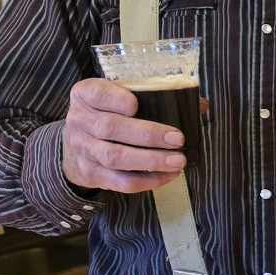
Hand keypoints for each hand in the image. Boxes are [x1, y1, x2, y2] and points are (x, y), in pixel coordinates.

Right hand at [61, 79, 185, 193]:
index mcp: (85, 95)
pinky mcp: (92, 174)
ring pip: (115, 158)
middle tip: (177, 139)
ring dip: (150, 161)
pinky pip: (120, 182)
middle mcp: (79, 121)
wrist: (75, 145)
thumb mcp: (117, 97)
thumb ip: (152, 96)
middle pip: (110, 128)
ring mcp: (83, 150)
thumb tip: (200, 104)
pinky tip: (168, 175)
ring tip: (178, 161)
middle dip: (147, 135)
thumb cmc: (107, 114)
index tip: (135, 104)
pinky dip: (147, 181)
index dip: (115, 99)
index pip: (97, 93)